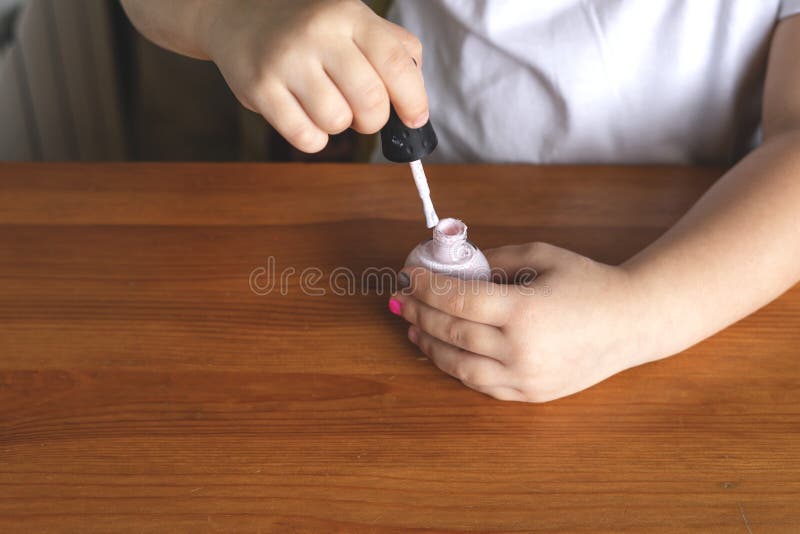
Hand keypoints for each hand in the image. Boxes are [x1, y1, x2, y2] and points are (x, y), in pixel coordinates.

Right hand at [201, 0, 427, 151]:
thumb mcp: (353, 21)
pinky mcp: (260, 89)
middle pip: (370, 101)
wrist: (239, 16)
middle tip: (363, 114)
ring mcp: (286, 61)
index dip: (413, 100)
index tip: (415, 119)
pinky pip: (306, 137)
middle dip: (374, 119)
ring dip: (340, 125)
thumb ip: (394, 50)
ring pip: (338, 122)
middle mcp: (318, 34)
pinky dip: (315, 138)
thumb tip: (417, 99)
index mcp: (349, 15)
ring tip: (328, 106)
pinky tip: (307, 117)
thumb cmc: (310, 29)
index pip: (397, 64)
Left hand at [388, 242, 647, 401]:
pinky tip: (443, 351)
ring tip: (414, 326)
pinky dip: (457, 368)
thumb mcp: (542, 256)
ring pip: (461, 367)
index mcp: (525, 310)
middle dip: (421, 313)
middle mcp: (522, 349)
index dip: (427, 286)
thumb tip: (455, 266)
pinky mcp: (531, 394)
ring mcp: (526, 378)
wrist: (632, 323)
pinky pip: (482, 385)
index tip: (408, 275)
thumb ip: (496, 260)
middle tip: (402, 299)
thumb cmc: (589, 283)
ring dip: (431, 345)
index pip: (459, 299)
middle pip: (453, 332)